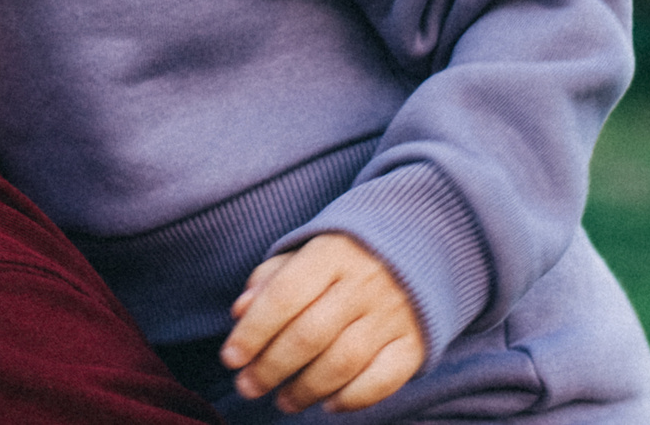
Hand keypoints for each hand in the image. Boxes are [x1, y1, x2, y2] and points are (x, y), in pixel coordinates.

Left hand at [220, 233, 424, 413]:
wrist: (418, 247)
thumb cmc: (344, 258)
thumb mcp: (307, 253)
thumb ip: (271, 280)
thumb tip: (240, 313)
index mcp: (332, 253)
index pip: (285, 295)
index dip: (254, 331)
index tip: (230, 358)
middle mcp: (365, 282)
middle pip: (310, 334)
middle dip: (271, 368)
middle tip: (248, 387)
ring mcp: (394, 314)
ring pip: (343, 362)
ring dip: (306, 389)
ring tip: (283, 401)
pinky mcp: (415, 342)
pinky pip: (383, 380)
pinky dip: (352, 399)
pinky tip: (328, 403)